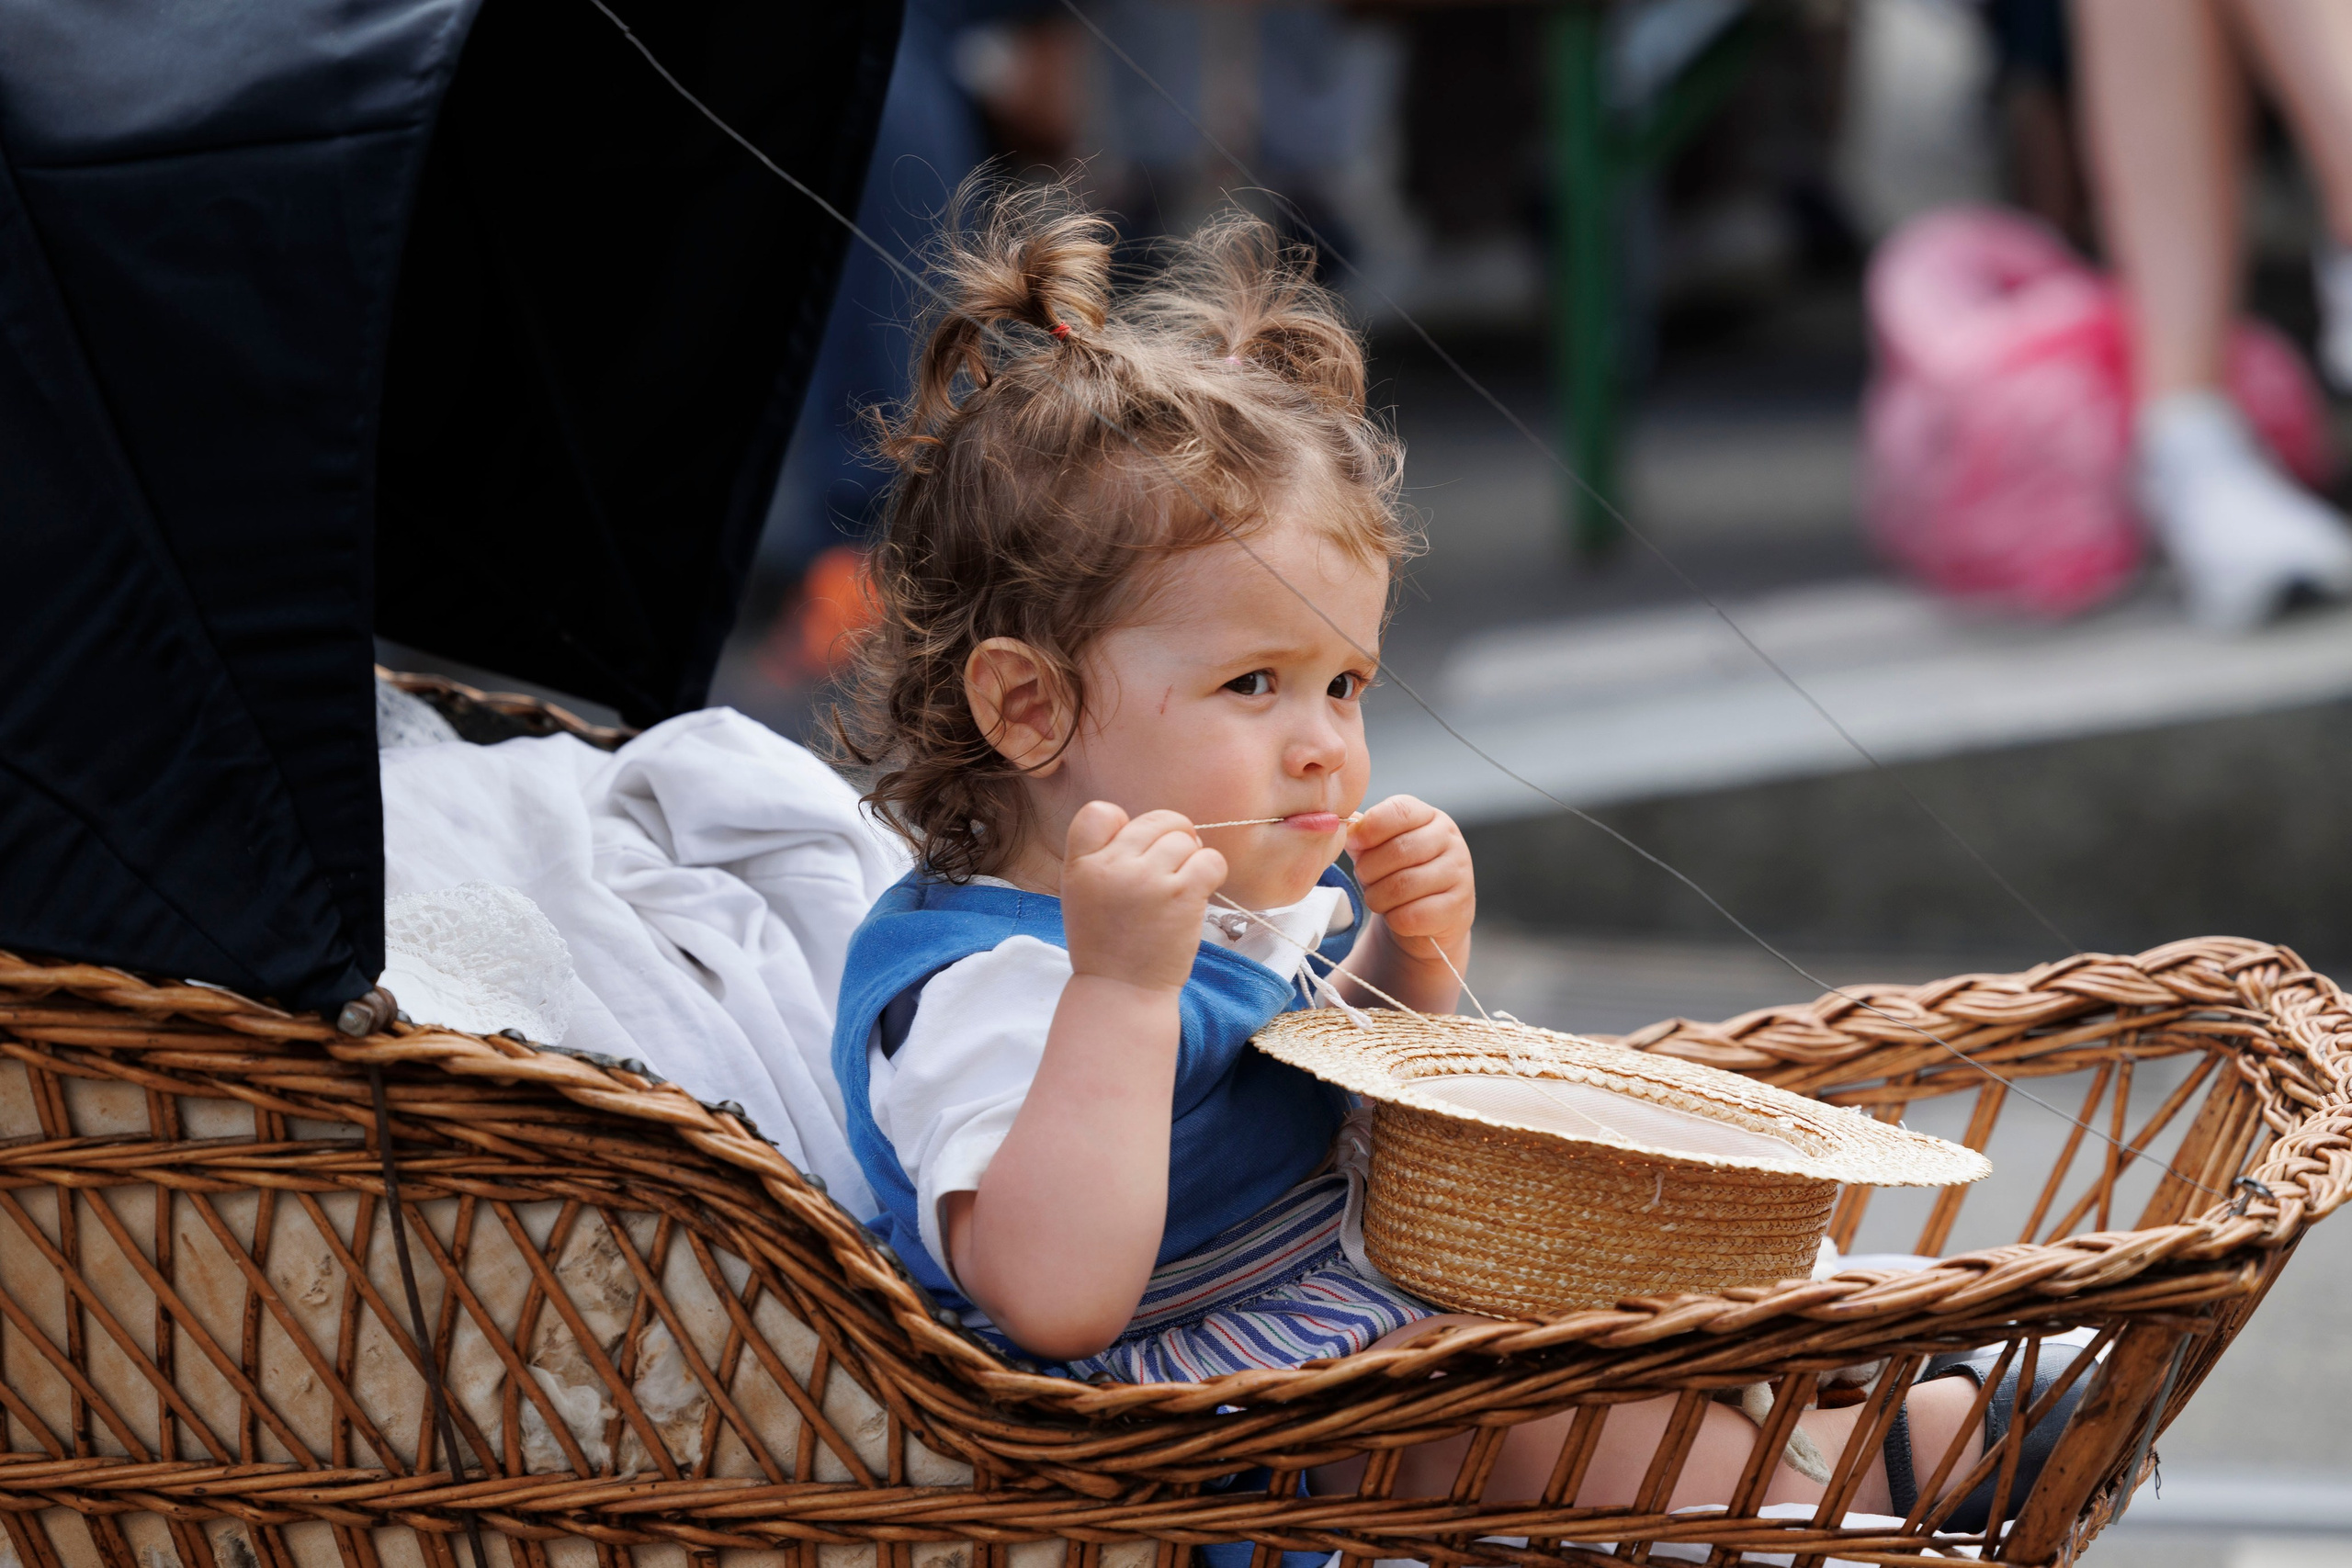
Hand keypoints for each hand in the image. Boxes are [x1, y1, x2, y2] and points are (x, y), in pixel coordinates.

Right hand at [1061, 802, 1227, 993]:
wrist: (1121, 992)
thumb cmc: (1105, 945)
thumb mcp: (1082, 894)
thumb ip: (1103, 858)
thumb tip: (1153, 830)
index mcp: (1080, 864)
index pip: (1100, 811)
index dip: (1123, 825)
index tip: (1132, 853)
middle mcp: (1112, 866)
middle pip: (1156, 820)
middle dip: (1171, 838)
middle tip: (1170, 869)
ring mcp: (1147, 879)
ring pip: (1185, 838)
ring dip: (1191, 859)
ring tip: (1180, 888)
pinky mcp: (1181, 895)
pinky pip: (1210, 859)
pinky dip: (1212, 871)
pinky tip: (1199, 892)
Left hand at [1347, 795, 1473, 966]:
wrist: (1425, 920)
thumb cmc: (1397, 876)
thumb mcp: (1377, 849)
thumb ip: (1361, 835)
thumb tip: (1344, 826)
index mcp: (1429, 818)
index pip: (1400, 811)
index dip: (1370, 827)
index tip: (1353, 842)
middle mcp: (1450, 841)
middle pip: (1399, 850)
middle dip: (1369, 869)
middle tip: (1363, 878)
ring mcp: (1459, 874)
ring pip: (1403, 885)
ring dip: (1378, 897)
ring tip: (1377, 898)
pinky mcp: (1458, 908)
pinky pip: (1414, 915)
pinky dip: (1394, 919)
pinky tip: (1396, 916)